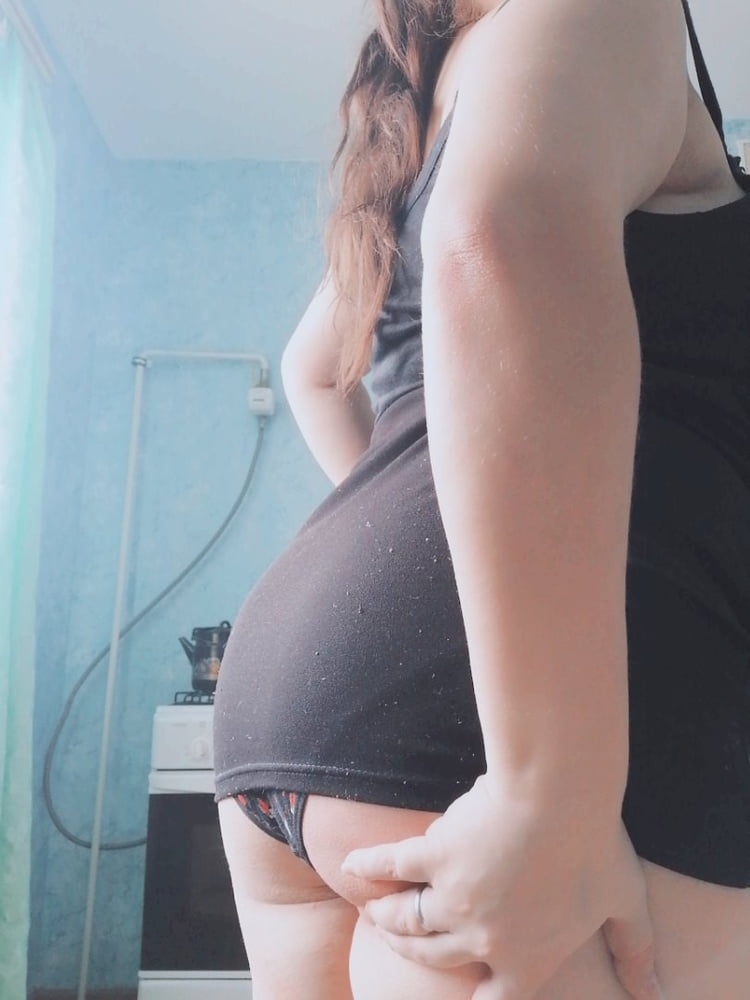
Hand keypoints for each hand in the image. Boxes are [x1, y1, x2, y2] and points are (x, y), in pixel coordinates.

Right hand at [342, 775, 661, 999]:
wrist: (560, 795)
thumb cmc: (596, 847)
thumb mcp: (625, 904)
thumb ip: (634, 951)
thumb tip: (652, 992)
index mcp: (528, 959)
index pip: (494, 999)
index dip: (474, 997)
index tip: (459, 987)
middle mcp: (483, 938)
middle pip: (436, 957)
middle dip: (413, 950)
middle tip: (397, 936)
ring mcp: (453, 900)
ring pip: (409, 921)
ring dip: (389, 920)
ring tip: (377, 913)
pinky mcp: (434, 856)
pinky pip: (392, 867)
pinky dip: (368, 868)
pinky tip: (351, 865)